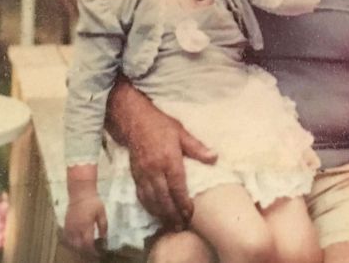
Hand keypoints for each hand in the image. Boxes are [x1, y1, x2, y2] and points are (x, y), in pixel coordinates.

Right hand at [63, 194, 106, 259]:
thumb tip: (104, 237)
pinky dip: (72, 243)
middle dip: (86, 251)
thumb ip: (103, 225)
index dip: (92, 250)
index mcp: (86, 225)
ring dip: (79, 248)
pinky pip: (67, 238)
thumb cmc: (93, 202)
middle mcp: (76, 228)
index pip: (88, 243)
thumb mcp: (101, 213)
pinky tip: (77, 243)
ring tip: (86, 248)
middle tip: (92, 251)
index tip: (98, 252)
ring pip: (72, 244)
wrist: (80, 193)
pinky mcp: (65, 225)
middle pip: (79, 246)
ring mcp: (69, 227)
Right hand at [127, 108, 216, 229]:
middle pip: (163, 198)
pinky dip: (149, 207)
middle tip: (181, 226)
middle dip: (172, 214)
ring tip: (170, 225)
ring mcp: (143, 174)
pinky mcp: (135, 176)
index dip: (183, 202)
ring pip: (151, 200)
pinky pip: (141, 196)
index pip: (177, 186)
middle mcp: (154, 170)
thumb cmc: (161, 126)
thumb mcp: (181, 132)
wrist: (134, 121)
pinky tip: (155, 214)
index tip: (190, 213)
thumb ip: (197, 147)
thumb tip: (214, 157)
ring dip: (161, 214)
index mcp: (169, 159)